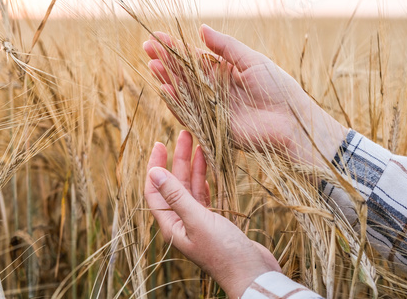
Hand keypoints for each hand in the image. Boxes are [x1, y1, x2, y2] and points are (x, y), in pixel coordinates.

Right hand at [143, 24, 347, 164]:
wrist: (292, 122)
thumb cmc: (278, 88)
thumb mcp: (253, 61)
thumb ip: (226, 47)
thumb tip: (202, 28)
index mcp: (225, 72)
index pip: (195, 58)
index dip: (177, 48)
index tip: (158, 37)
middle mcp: (215, 89)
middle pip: (185, 74)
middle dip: (167, 61)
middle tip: (148, 48)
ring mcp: (212, 108)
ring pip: (184, 92)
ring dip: (168, 78)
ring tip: (152, 64)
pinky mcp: (212, 127)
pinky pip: (190, 114)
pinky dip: (177, 103)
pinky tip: (165, 88)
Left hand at [145, 130, 280, 297]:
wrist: (252, 273)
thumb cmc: (224, 252)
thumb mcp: (198, 220)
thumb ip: (176, 196)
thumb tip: (154, 172)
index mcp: (170, 224)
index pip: (154, 190)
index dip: (155, 166)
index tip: (160, 144)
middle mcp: (180, 221)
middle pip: (173, 184)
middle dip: (176, 158)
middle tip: (183, 133)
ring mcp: (197, 220)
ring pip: (189, 187)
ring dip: (191, 165)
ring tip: (196, 142)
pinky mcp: (213, 220)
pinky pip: (203, 194)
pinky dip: (203, 178)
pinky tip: (204, 164)